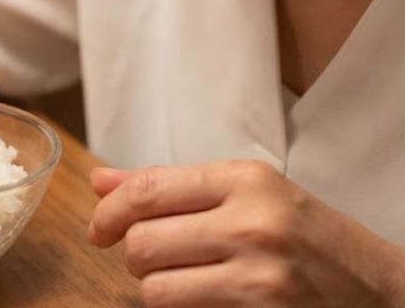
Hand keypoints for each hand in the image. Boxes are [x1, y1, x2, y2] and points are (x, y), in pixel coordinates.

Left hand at [88, 160, 404, 306]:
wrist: (380, 289)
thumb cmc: (307, 237)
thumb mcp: (247, 194)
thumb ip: (170, 186)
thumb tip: (100, 180)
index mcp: (244, 179)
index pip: (146, 190)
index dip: (108, 213)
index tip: (99, 229)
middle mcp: (252, 221)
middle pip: (143, 242)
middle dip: (137, 256)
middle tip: (158, 258)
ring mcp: (260, 274)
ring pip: (155, 287)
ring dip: (157, 288)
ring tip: (185, 280)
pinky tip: (207, 300)